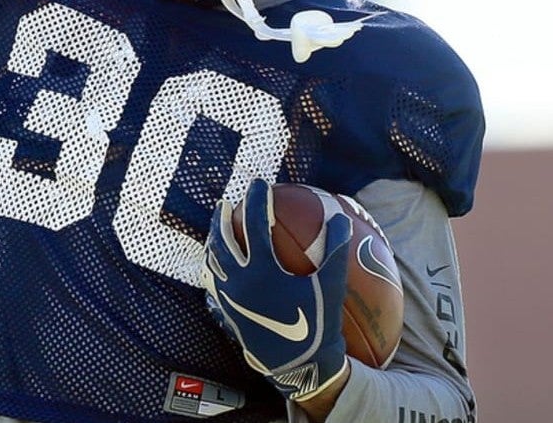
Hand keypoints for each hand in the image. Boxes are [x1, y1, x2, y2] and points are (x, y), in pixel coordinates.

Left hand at [201, 178, 351, 401]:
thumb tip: (340, 218)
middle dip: (221, 218)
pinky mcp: (226, 317)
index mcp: (261, 269)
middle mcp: (238, 281)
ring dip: (213, 244)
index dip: (256, 199)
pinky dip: (213, 276)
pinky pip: (213, 291)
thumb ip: (336, 251)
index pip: (253, 222)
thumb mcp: (331, 287)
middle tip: (226, 203)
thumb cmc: (317, 326)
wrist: (299, 368)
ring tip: (216, 233)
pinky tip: (216, 274)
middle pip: (221, 241)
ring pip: (211, 264)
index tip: (260, 184)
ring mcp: (228, 300)